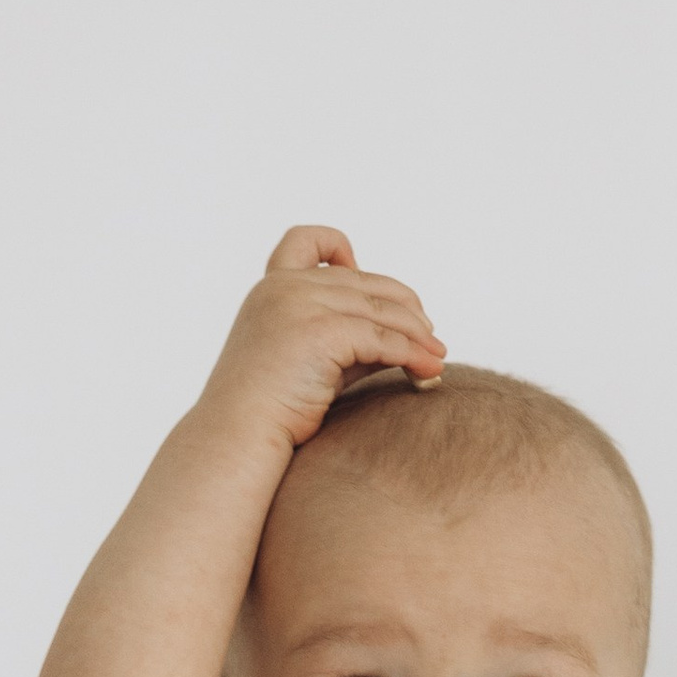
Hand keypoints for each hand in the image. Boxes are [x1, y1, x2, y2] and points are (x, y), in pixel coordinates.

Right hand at [198, 226, 445, 453]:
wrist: (239, 434)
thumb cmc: (273, 408)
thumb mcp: (313, 357)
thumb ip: (349, 337)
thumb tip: (407, 338)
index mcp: (272, 288)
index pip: (306, 241)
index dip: (339, 248)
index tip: (363, 278)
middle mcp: (284, 287)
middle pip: (365, 282)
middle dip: (405, 308)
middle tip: (429, 336)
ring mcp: (300, 304)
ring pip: (381, 309)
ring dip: (418, 334)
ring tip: (437, 357)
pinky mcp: (319, 331)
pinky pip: (382, 338)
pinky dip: (412, 354)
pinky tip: (428, 371)